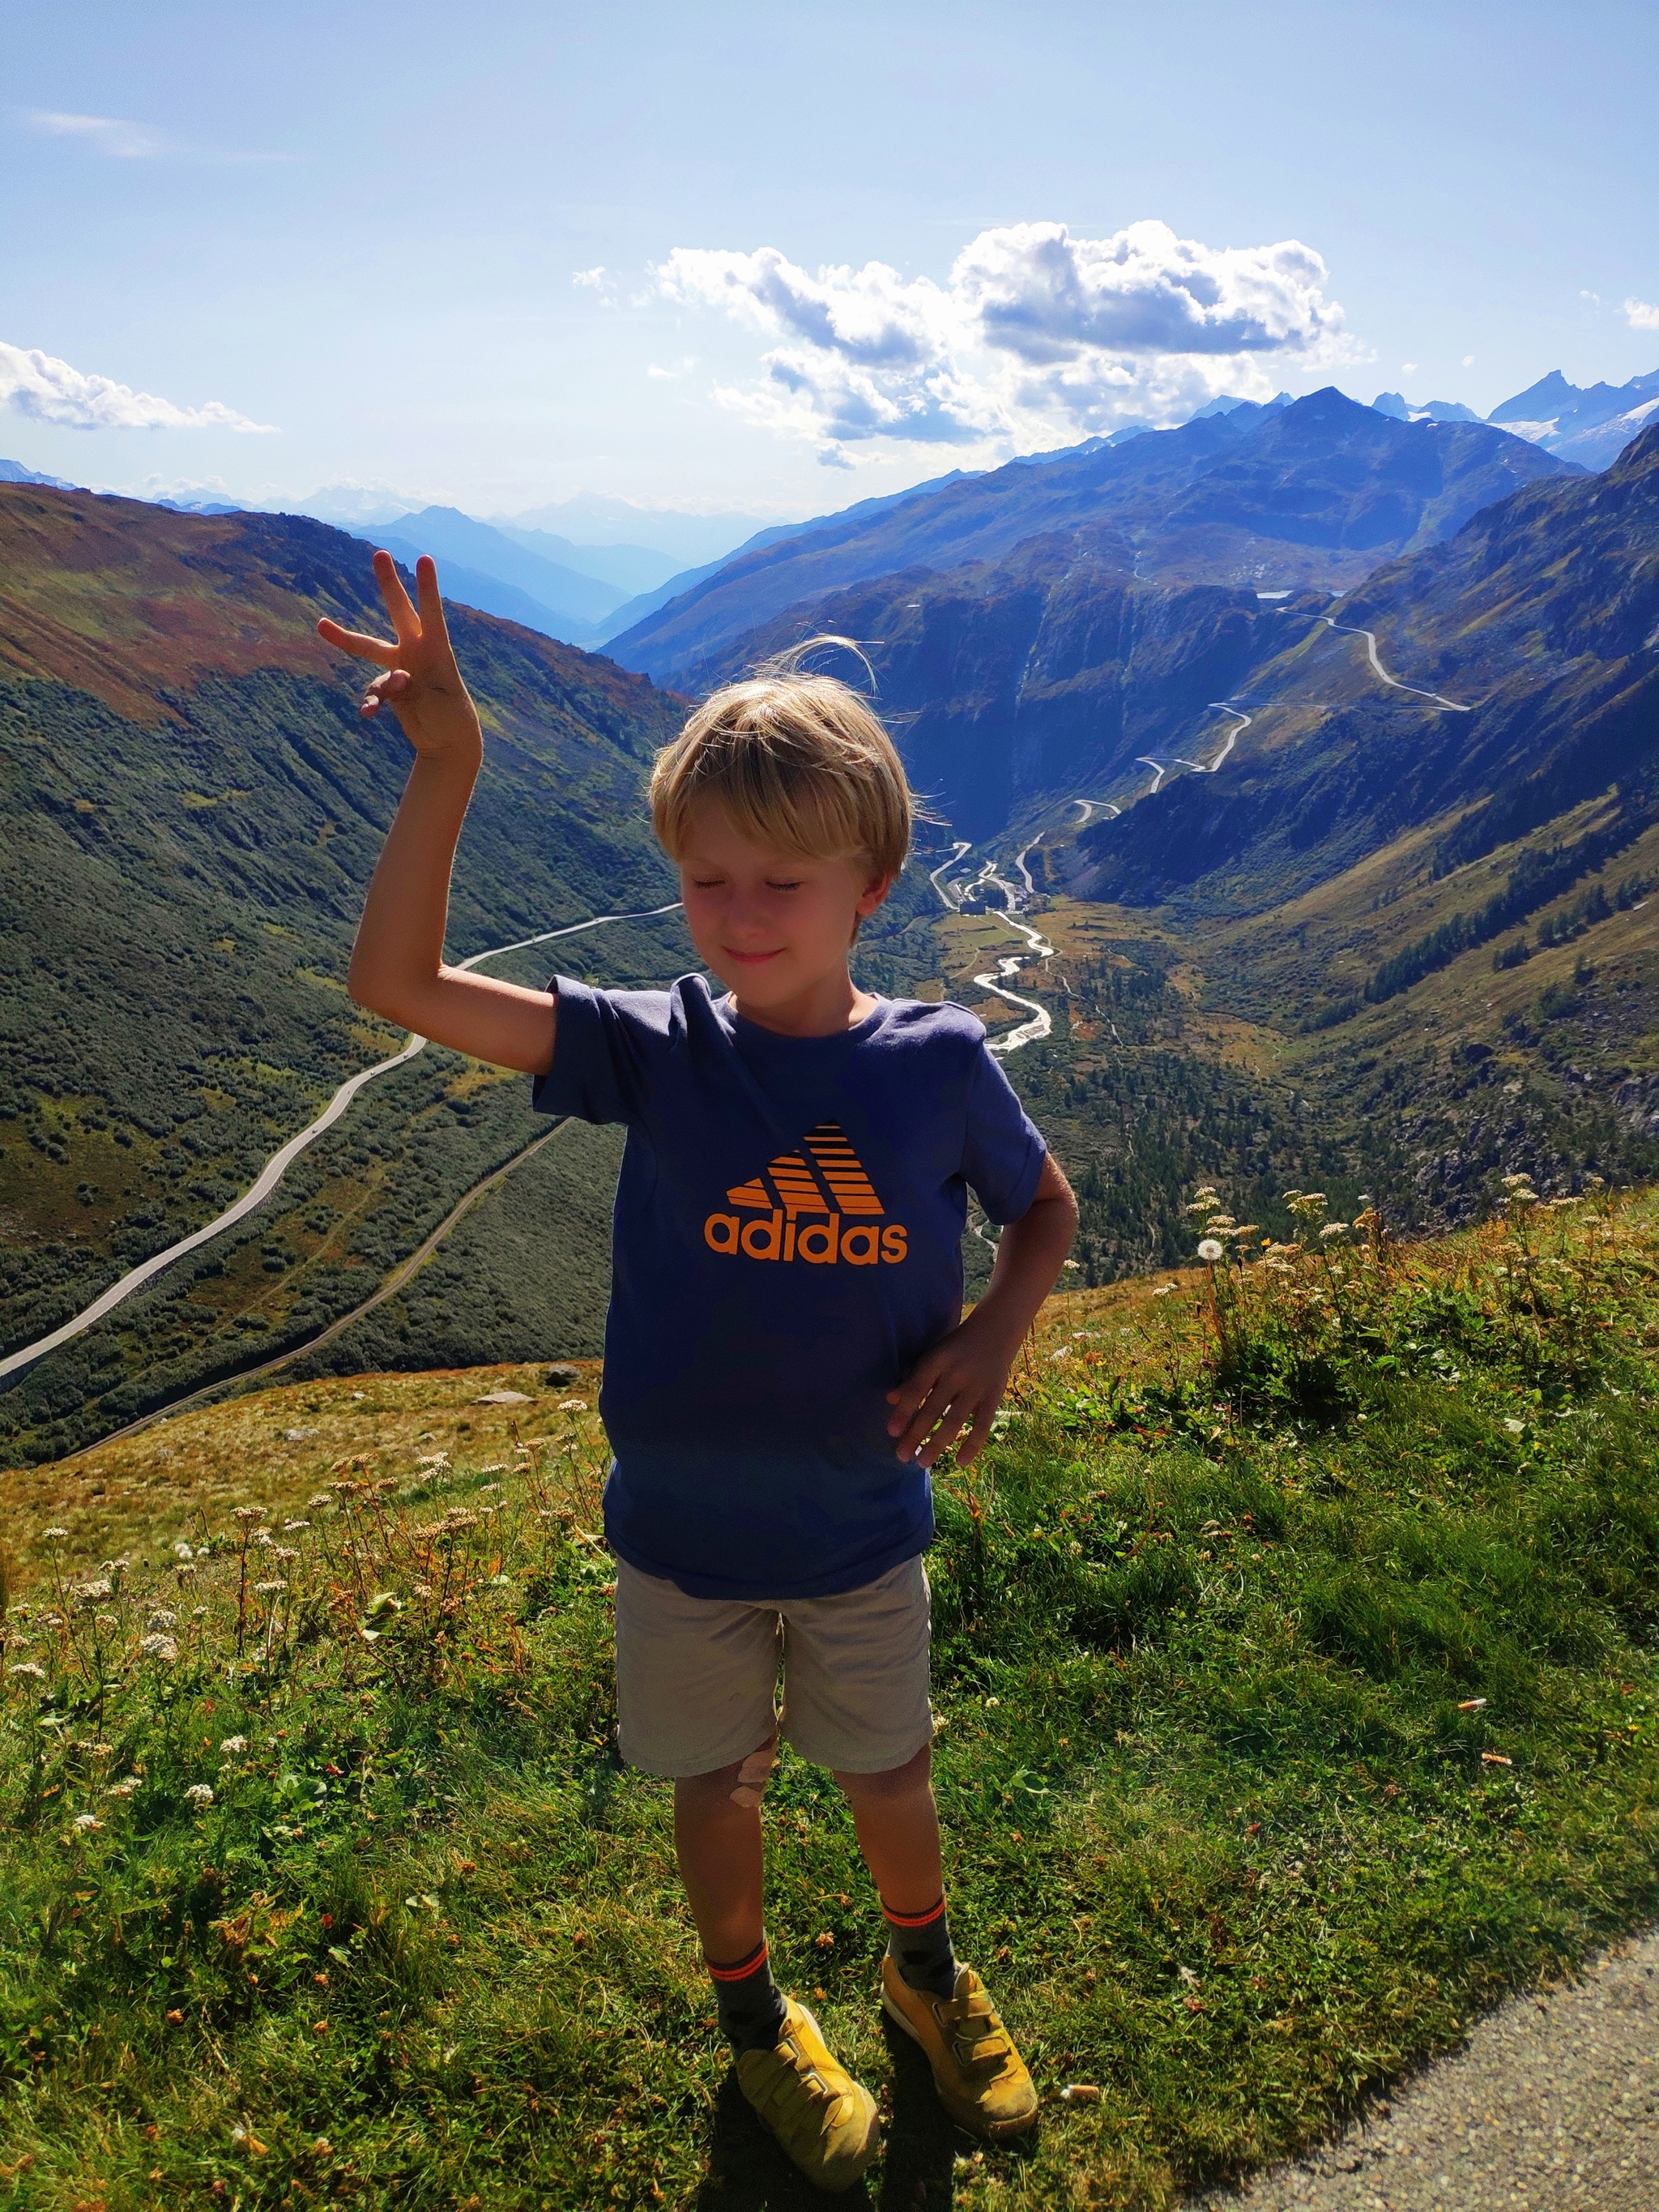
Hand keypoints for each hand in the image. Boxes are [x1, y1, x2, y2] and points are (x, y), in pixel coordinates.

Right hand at [318, 550, 481, 762]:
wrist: (448, 741)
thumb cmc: (451, 718)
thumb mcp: (436, 703)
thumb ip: (412, 687)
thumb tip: (392, 678)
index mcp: (436, 650)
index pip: (431, 613)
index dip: (426, 588)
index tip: (424, 558)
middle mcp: (415, 651)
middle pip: (399, 612)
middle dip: (388, 584)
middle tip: (379, 553)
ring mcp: (400, 667)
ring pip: (367, 647)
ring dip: (344, 637)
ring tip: (321, 625)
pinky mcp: (389, 688)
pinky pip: (373, 691)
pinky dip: (370, 702)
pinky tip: (368, 714)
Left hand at [885, 1309, 1020, 1469]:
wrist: (996, 1330)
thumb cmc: (956, 1346)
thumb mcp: (933, 1354)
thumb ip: (914, 1377)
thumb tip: (889, 1399)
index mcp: (938, 1359)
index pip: (917, 1388)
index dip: (904, 1410)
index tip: (891, 1432)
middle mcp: (957, 1373)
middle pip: (933, 1409)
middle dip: (916, 1434)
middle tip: (902, 1456)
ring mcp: (977, 1386)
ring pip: (954, 1420)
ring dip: (937, 1443)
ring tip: (922, 1462)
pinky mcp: (994, 1396)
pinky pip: (982, 1424)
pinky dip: (973, 1444)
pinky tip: (960, 1462)